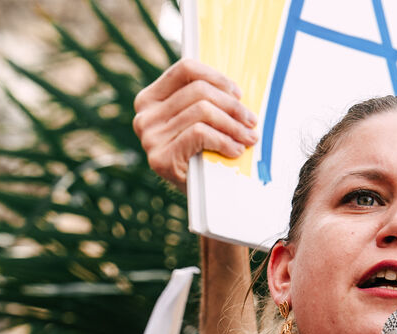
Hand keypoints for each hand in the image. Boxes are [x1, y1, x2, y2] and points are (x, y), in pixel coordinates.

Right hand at [132, 60, 258, 192]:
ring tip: (249, 138)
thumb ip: (204, 101)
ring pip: (202, 111)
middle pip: (198, 91)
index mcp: (150, 99)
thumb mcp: (198, 123)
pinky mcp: (160, 158)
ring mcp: (150, 137)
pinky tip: (236, 150)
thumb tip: (235, 85)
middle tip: (251, 121)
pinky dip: (225, 140)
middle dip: (232, 106)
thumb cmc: (202, 156)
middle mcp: (144, 116)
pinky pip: (200, 134)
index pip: (185, 69)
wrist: (198, 201)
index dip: (216, 77)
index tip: (238, 94)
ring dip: (233, 125)